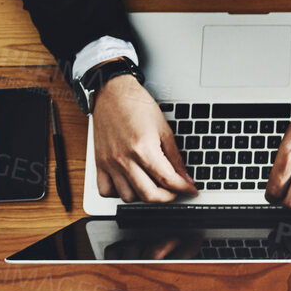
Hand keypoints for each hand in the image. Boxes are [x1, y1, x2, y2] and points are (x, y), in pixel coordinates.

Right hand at [91, 72, 195, 202]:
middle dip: (167, 197)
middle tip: (174, 191)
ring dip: (143, 196)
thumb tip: (185, 177)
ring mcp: (110, 163)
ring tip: (153, 186)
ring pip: (127, 197)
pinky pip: (105, 190)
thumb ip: (175, 157)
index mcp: (143, 149)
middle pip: (149, 194)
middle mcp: (124, 159)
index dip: (184, 189)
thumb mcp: (164, 130)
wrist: (111, 93)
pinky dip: (118, 193)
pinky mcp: (99, 163)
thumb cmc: (136, 106)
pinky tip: (129, 185)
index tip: (191, 190)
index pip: (168, 180)